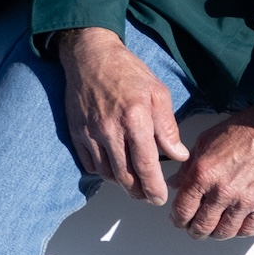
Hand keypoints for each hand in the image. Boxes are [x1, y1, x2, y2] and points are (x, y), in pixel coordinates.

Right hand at [52, 28, 186, 204]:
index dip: (154, 188)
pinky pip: (90, 164)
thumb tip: (178, 155)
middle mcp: (110, 129)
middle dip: (138, 192)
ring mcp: (90, 133)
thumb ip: (168, 127)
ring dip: (121, 184)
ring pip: (106, 173)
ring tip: (134, 183)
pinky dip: (103, 172)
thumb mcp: (157, 92)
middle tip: (148, 196)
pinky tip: (114, 167)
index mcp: (135, 118)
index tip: (159, 198)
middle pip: (125, 176)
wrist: (89, 55)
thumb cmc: (126, 71)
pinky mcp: (76, 133)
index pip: (146, 165)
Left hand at [167, 109, 253, 239]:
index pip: (183, 209)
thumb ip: (187, 167)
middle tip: (193, 228)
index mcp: (203, 174)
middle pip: (202, 226)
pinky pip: (247, 229)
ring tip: (213, 228)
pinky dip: (238, 231)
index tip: (178, 219)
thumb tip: (175, 183)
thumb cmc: (242, 130)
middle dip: (194, 230)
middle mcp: (222, 191)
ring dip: (215, 234)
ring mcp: (244, 200)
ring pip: (224, 232)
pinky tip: (234, 225)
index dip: (177, 219)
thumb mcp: (204, 142)